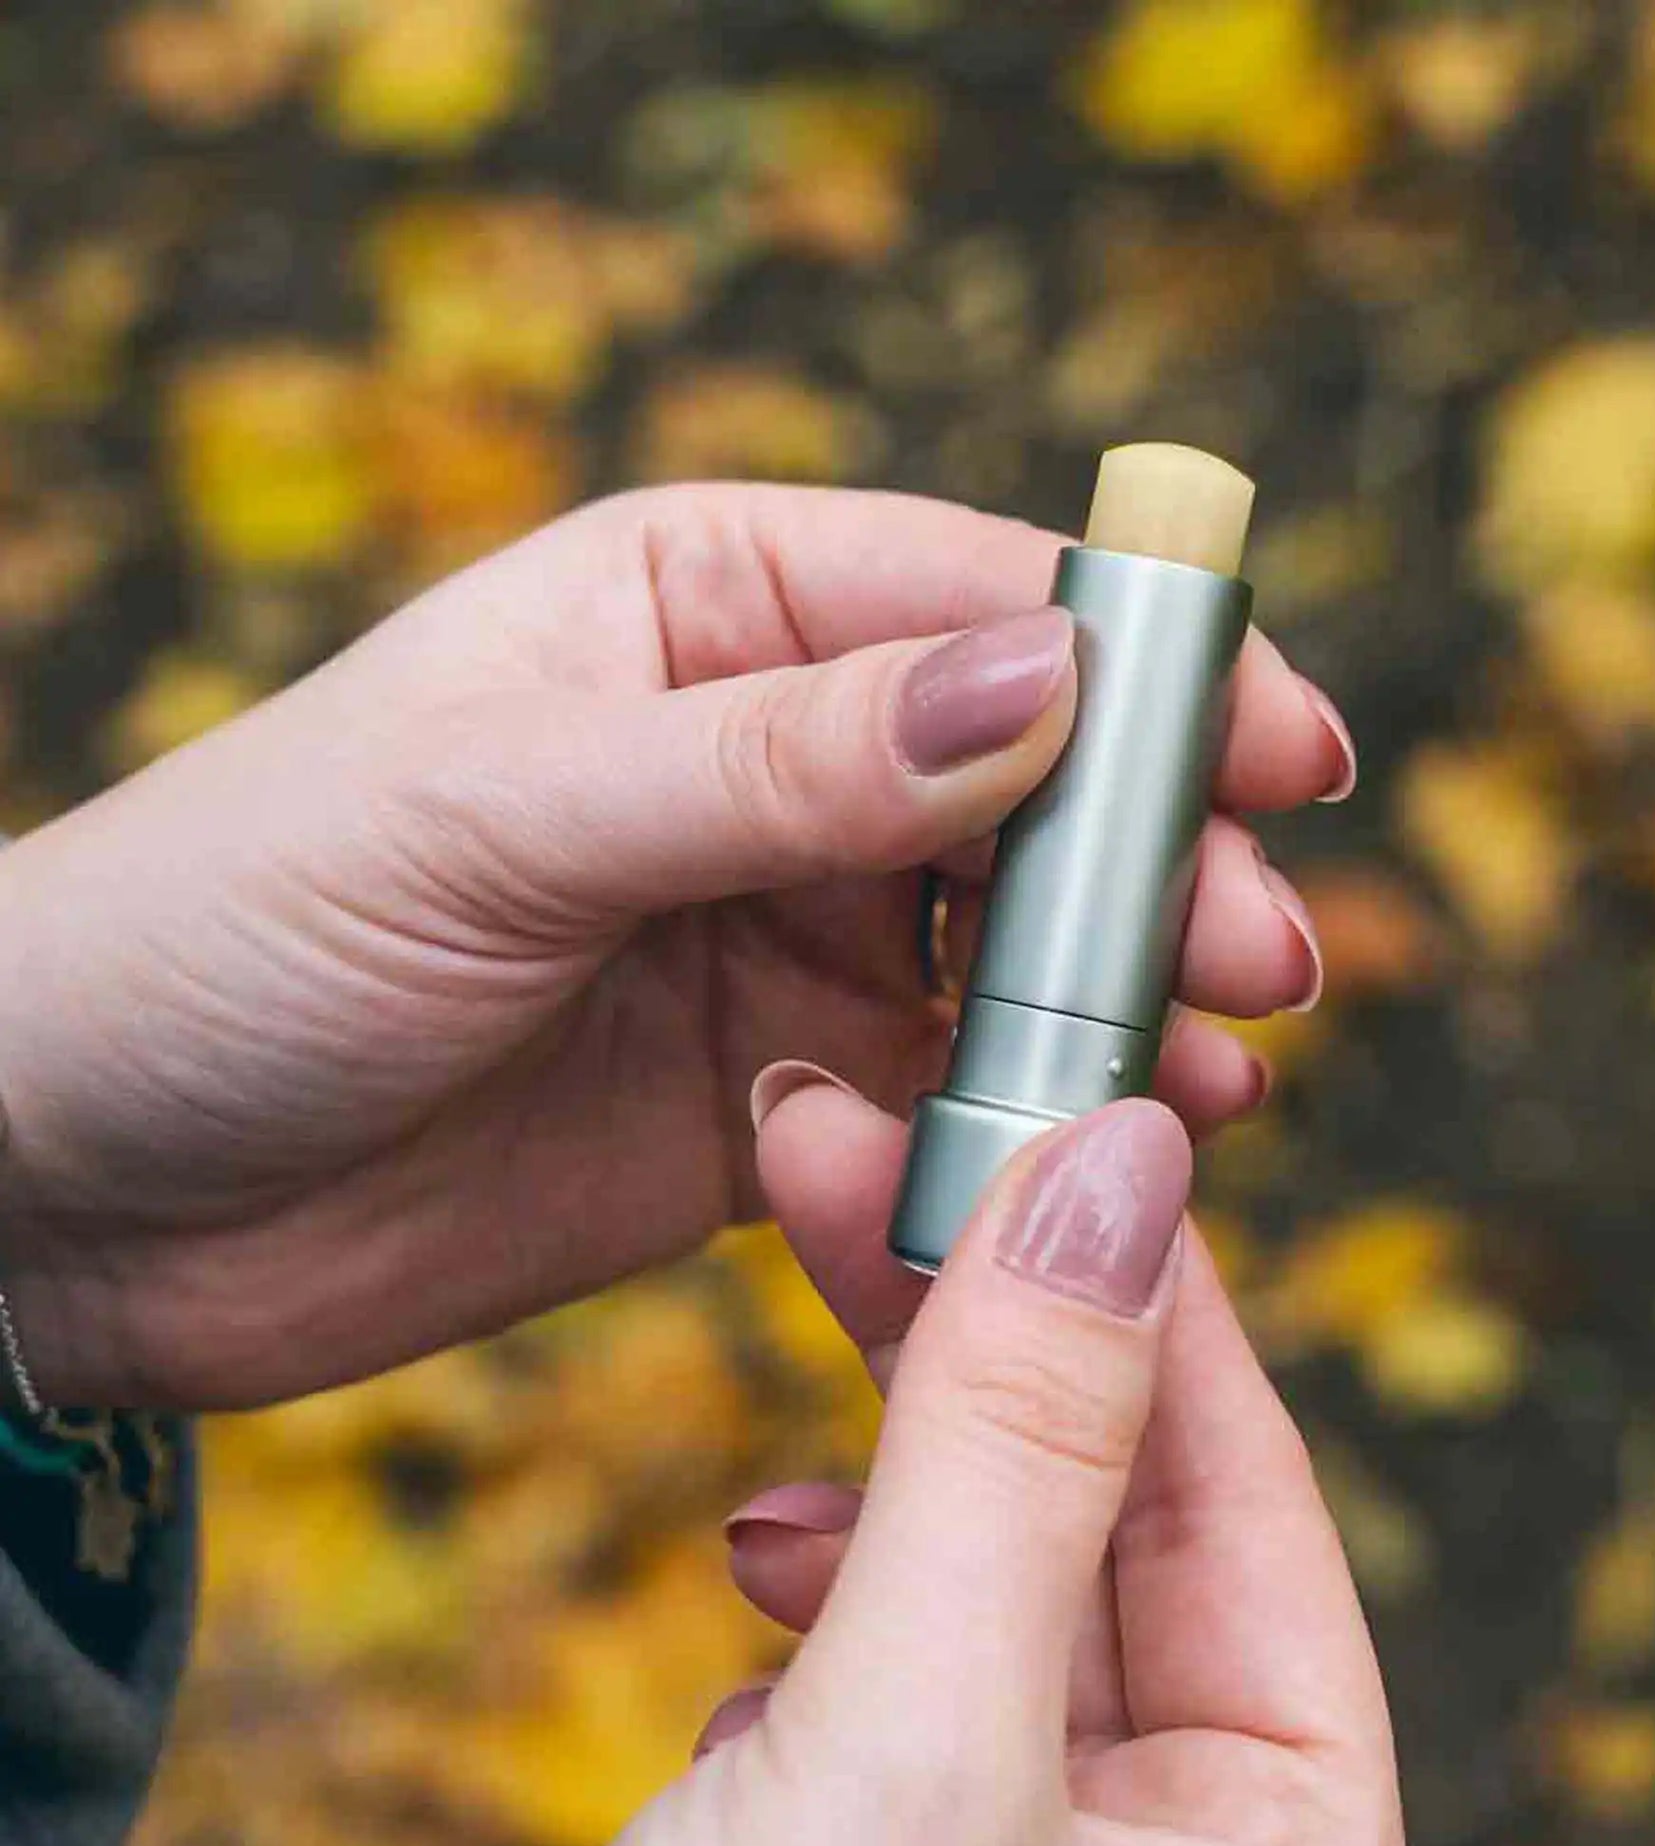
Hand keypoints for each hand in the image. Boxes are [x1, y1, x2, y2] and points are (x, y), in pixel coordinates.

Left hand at [0, 486, 1350, 1408]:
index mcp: (700, 608)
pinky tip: (1100, 1148)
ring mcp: (773, 932)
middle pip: (1031, 788)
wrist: (88, 1183)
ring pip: (1007, 951)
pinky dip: (1026, 1121)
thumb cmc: (239, 927)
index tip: (1283, 752)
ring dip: (1119, 1000)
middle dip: (1155, 860)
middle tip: (1263, 952)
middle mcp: (763, 758)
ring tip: (1216, 1063)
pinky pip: (938, 1097)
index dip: (1144, 672)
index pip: (973, 602)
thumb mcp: (502, 812)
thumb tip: (1045, 690)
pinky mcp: (765, 1097)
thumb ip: (779, 760)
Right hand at [539, 1083, 1404, 1845]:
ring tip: (796, 1322)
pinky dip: (824, 1582)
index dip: (1128, 1272)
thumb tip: (1119, 1167)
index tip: (1026, 1104)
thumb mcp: (918, 1748)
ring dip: (887, 1431)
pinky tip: (757, 1568)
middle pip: (1100, 1494)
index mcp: (1282, 1838)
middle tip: (850, 1147)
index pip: (1234, 1470)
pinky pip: (892, 1661)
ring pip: (983, 1561)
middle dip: (974, 1316)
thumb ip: (1019, 1450)